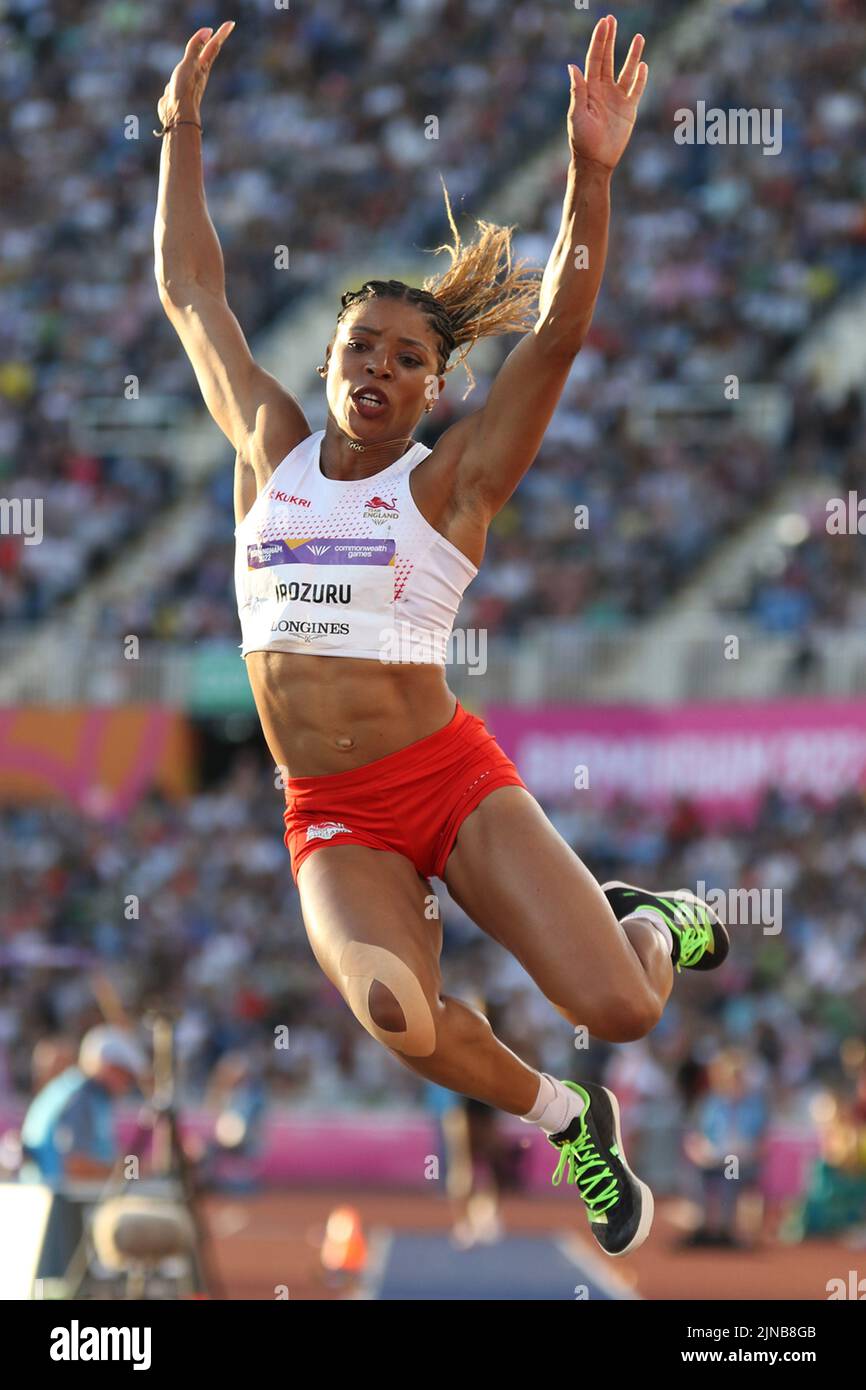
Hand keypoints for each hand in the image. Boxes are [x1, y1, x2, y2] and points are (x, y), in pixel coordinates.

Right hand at [157, 21, 235, 125]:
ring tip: (206, 47)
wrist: (177, 115)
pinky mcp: (180, 88)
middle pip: (208, 53)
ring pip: (196, 63)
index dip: (221, 34)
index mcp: (203, 66)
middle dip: (213, 42)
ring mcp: (190, 80)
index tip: (231, 24)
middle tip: (221, 32)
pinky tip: (183, 71)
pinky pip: (183, 74)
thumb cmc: (184, 90)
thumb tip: (208, 31)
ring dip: (200, 54)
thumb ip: (195, 48)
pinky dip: (185, 68)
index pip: (213, 46)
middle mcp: (199, 72)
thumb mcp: (189, 65)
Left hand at [567, 15, 647, 171]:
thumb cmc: (582, 140)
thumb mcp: (577, 115)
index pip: (595, 59)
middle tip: (613, 19)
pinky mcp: (629, 109)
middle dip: (610, 40)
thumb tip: (572, 66)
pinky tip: (643, 66)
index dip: (599, 41)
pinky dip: (640, 78)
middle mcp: (603, 90)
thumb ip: (578, 91)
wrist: (596, 162)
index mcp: (590, 89)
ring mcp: (617, 98)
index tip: (604, 23)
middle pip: (608, 59)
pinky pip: (636, 90)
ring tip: (638, 37)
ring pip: (626, 71)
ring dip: (632, 55)